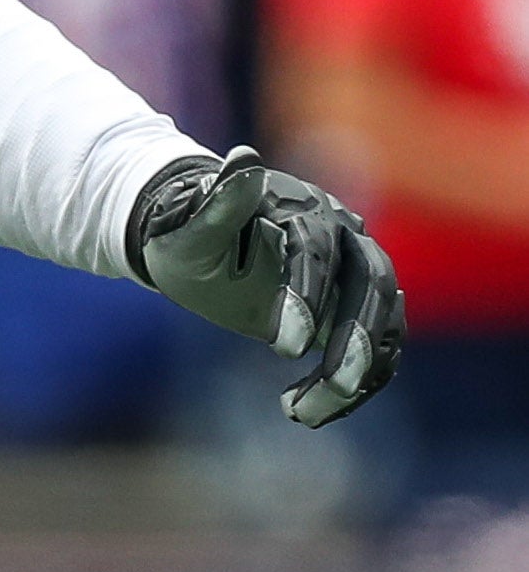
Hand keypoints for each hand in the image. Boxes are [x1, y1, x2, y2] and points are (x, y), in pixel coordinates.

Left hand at [129, 146, 405, 426]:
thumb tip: (243, 159)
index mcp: (300, 208)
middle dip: (356, 339)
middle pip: (370, 284)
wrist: (198, 246)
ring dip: (360, 370)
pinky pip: (380, 349)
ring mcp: (358, 271)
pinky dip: (359, 383)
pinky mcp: (360, 308)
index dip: (307, 295)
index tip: (286, 346)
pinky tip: (315, 410)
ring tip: (306, 412)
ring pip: (385, 320)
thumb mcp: (187, 230)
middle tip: (336, 384)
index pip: (316, 249)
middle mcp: (344, 234)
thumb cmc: (186, 236)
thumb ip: (217, 205)